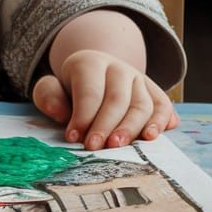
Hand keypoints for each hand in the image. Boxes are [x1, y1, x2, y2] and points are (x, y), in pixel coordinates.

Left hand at [32, 48, 178, 150]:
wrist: (97, 75)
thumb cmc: (72, 88)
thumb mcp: (52, 86)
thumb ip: (48, 95)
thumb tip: (60, 113)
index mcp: (90, 63)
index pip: (90, 90)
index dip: (82, 116)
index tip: (73, 138)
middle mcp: (118, 68)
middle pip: (117, 98)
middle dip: (105, 125)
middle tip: (94, 147)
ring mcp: (140, 79)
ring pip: (142, 104)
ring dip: (132, 128)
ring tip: (119, 146)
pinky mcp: (155, 92)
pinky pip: (163, 106)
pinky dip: (161, 121)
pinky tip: (152, 137)